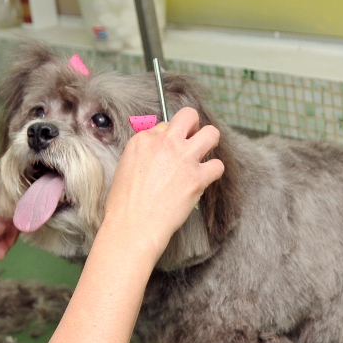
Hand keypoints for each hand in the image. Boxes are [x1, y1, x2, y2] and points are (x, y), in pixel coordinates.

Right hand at [101, 107, 223, 260]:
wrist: (133, 226)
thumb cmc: (125, 204)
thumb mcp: (125, 166)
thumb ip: (144, 152)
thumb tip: (158, 149)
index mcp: (143, 139)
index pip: (165, 125)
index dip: (168, 139)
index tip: (167, 153)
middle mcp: (165, 143)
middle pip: (189, 116)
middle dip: (193, 126)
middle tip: (191, 142)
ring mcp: (183, 158)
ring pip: (212, 133)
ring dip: (209, 143)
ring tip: (202, 157)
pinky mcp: (197, 178)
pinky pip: (218, 165)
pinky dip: (213, 173)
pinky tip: (204, 180)